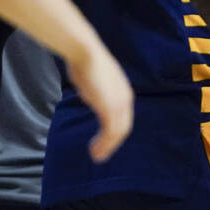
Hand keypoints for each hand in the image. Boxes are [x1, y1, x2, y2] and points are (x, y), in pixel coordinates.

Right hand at [66, 46, 133, 161]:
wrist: (85, 53)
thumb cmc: (84, 62)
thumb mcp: (93, 79)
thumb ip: (95, 90)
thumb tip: (89, 92)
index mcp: (122, 91)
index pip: (123, 116)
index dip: (114, 130)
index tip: (104, 140)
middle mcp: (125, 98)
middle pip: (123, 127)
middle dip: (112, 142)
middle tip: (100, 153)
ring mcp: (120, 104)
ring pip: (118, 133)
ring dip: (108, 146)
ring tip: (97, 156)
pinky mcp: (111, 108)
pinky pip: (111, 132)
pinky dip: (104, 144)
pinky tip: (95, 151)